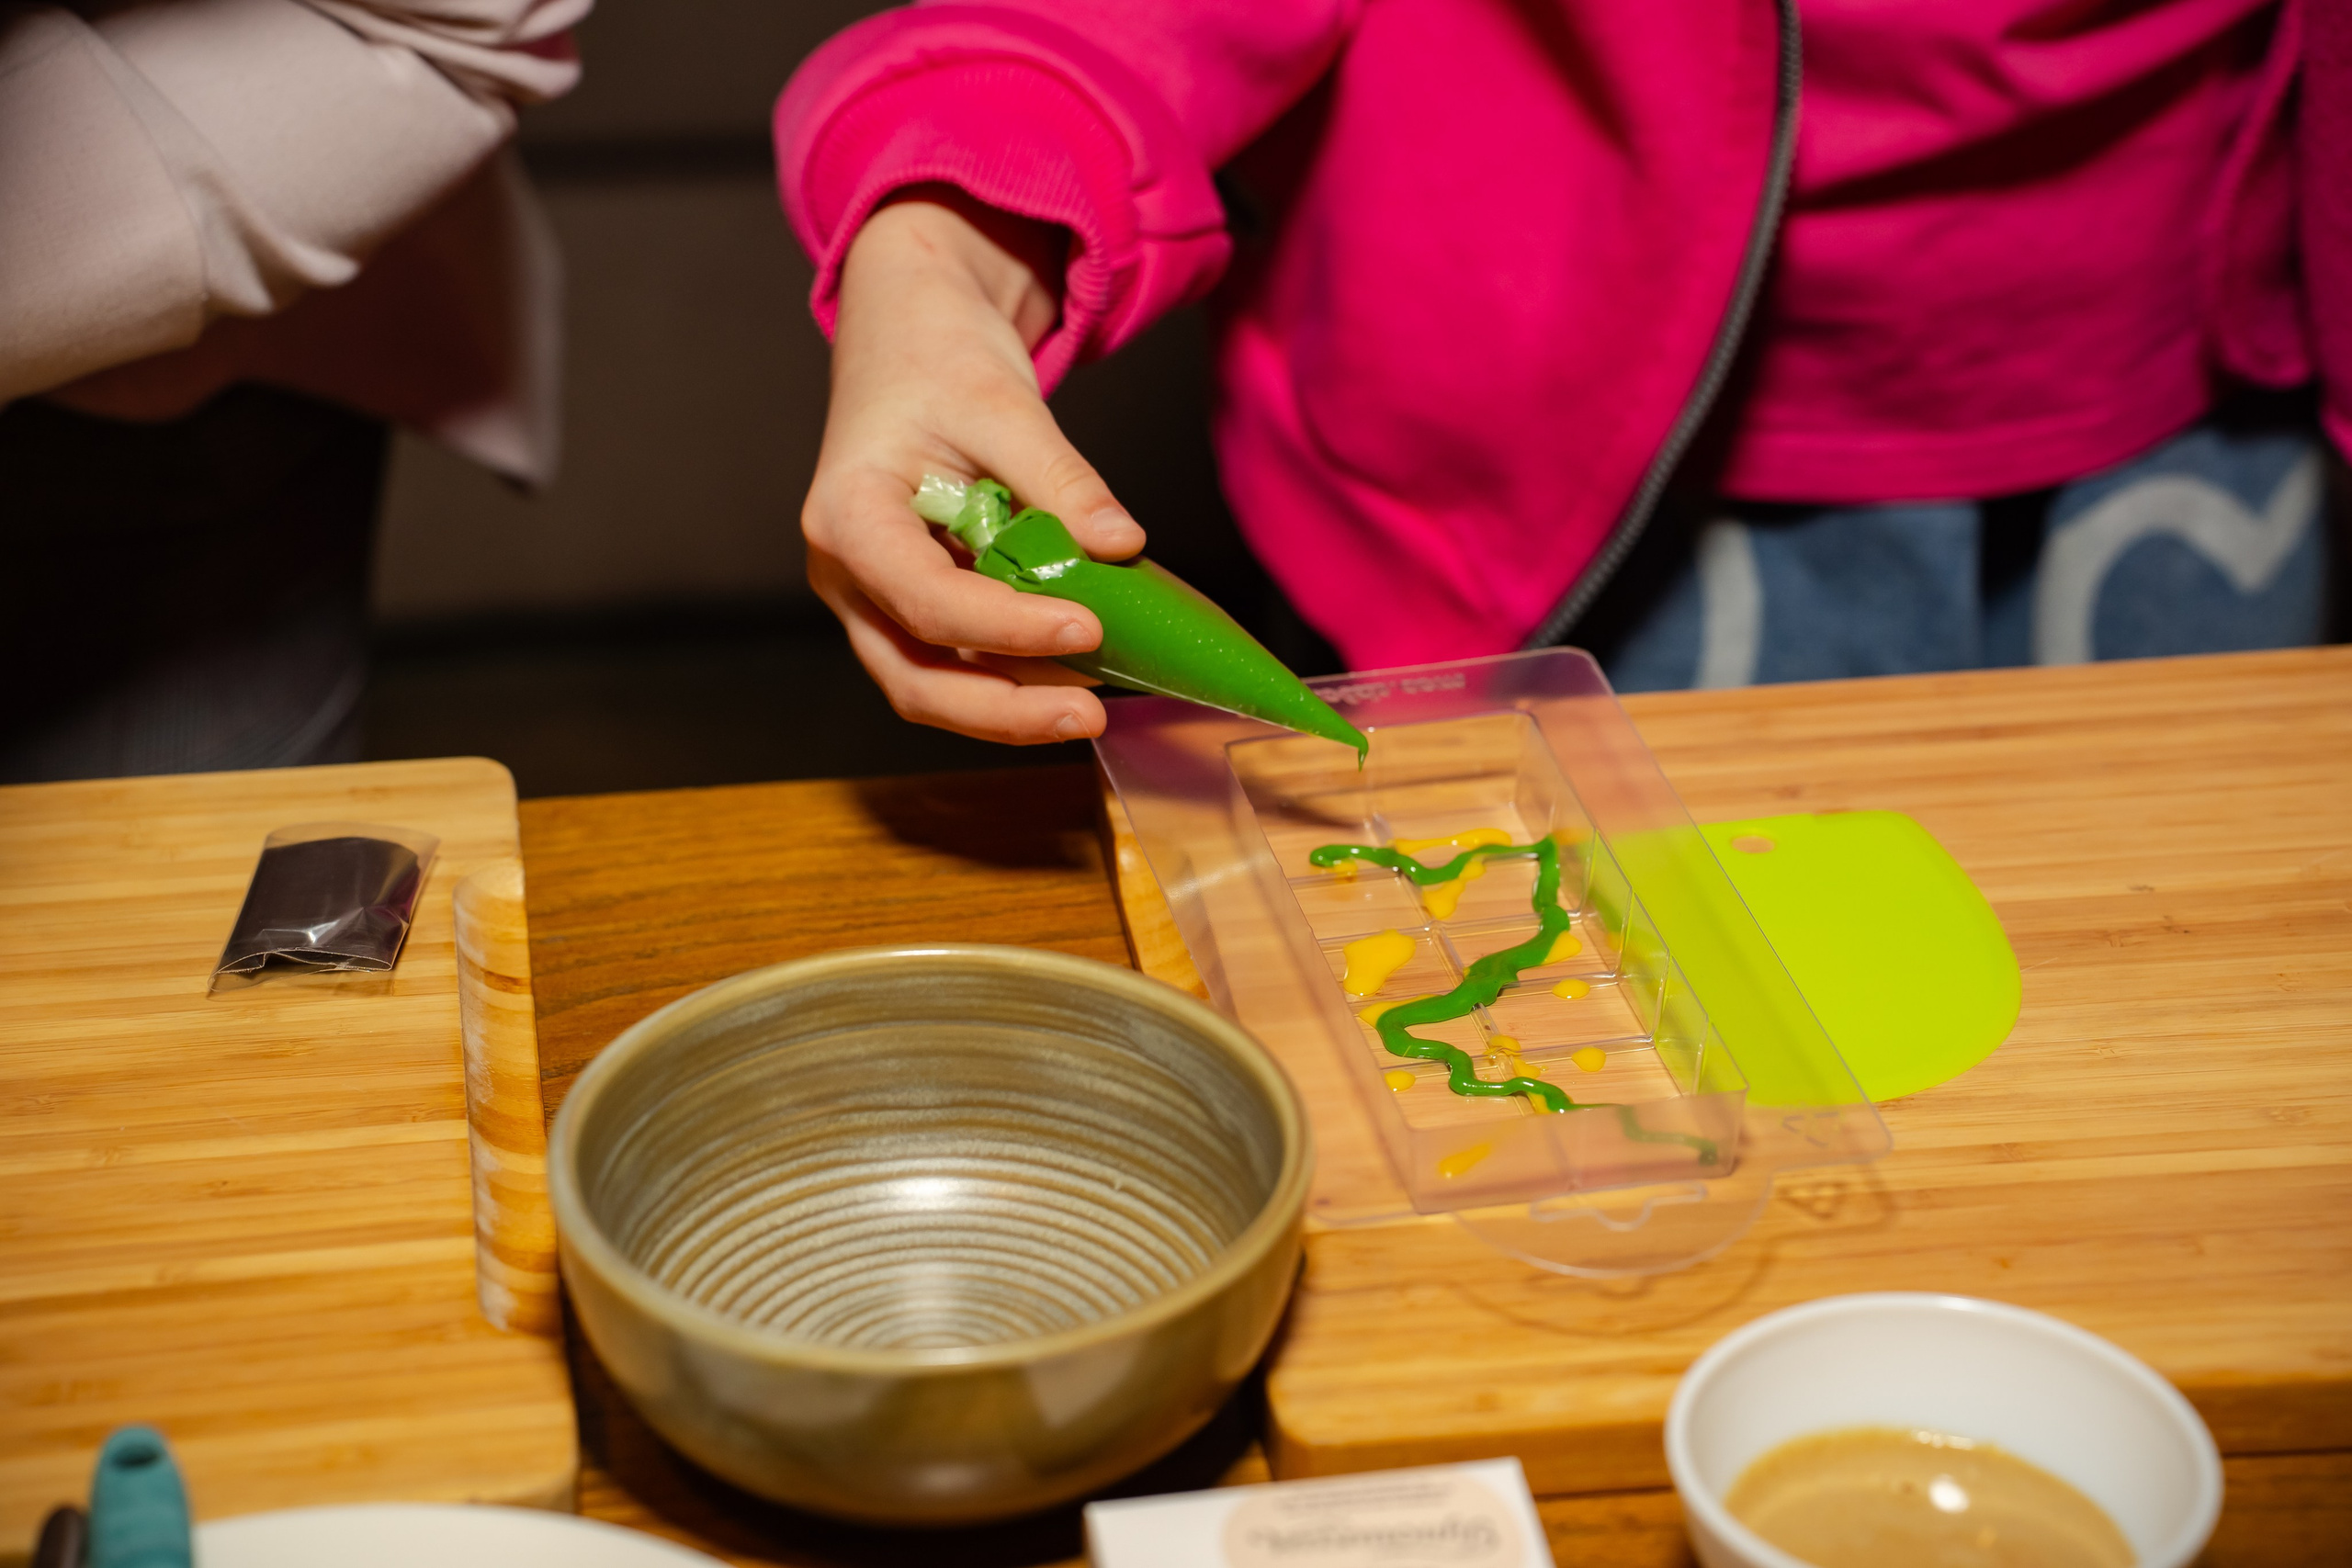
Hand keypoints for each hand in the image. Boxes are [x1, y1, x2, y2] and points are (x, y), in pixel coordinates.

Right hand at [803, 187, 1144, 743]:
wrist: (909, 331)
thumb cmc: (935, 355)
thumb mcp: (1004, 401)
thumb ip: (1061, 479)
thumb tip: (1121, 545)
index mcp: (848, 515)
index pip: (926, 599)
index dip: (1007, 628)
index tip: (1088, 628)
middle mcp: (845, 572)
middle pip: (914, 676)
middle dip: (1005, 710)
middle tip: (1090, 714)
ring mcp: (872, 597)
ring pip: (931, 685)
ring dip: (1012, 707)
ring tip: (1094, 704)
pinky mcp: (908, 605)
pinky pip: (954, 663)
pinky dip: (1013, 678)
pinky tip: (1074, 674)